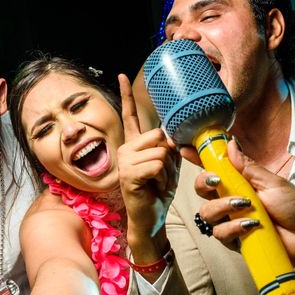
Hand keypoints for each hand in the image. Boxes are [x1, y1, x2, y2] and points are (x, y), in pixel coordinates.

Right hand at [117, 73, 179, 240]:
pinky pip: (157, 164)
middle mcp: (126, 149)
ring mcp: (125, 161)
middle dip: (170, 156)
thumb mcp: (170, 166)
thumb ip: (172, 147)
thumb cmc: (158, 192)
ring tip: (157, 183)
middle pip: (159, 135)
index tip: (121, 75)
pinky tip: (153, 189)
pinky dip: (162, 179)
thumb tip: (173, 136)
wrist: (150, 219)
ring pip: (161, 151)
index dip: (126, 94)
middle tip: (162, 175)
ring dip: (168, 171)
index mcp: (135, 144)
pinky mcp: (128, 174)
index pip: (130, 115)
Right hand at [186, 140, 294, 270]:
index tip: (185, 149)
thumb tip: (229, 144)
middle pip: (201, 190)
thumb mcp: (273, 183)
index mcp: (239, 183)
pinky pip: (220, 234)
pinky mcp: (235, 241)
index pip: (213, 168)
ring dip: (222, 207)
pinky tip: (250, 225)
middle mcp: (230, 201)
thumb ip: (249, 167)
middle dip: (204, 183)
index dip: (198, 158)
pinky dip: (232, 228)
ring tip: (244, 207)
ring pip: (207, 213)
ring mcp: (231, 221)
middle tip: (217, 181)